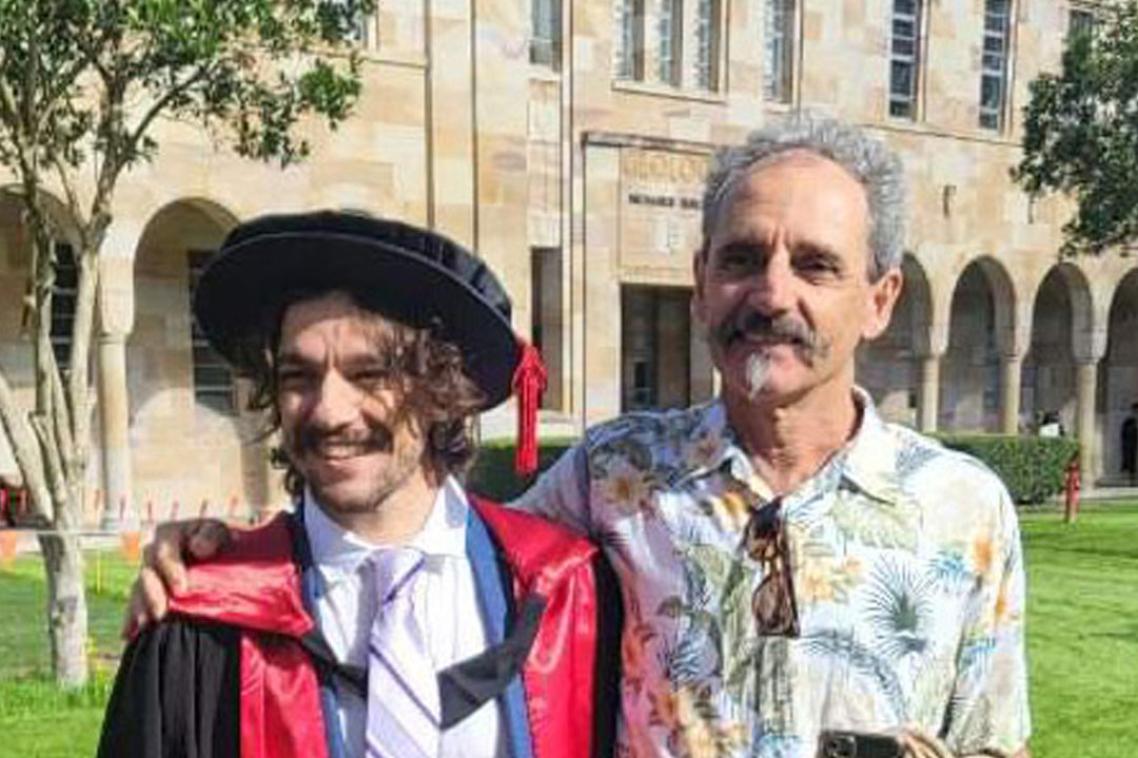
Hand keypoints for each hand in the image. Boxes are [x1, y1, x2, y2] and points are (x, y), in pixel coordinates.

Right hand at [120, 519, 231, 638]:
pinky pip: (136, 606)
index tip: (182, 590)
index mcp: (169, 535)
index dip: (171, 570)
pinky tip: (128, 635)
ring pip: (138, 591)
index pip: (164, 553)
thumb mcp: (222, 530)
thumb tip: (198, 548)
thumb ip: (212, 535)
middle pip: (147, 574)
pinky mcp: (150, 593)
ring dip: (139, 609)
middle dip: (152, 595)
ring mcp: (150, 574)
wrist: (224, 551)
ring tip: (145, 626)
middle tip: (160, 614)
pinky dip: (131, 620)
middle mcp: (154, 554)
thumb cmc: (223, 539)